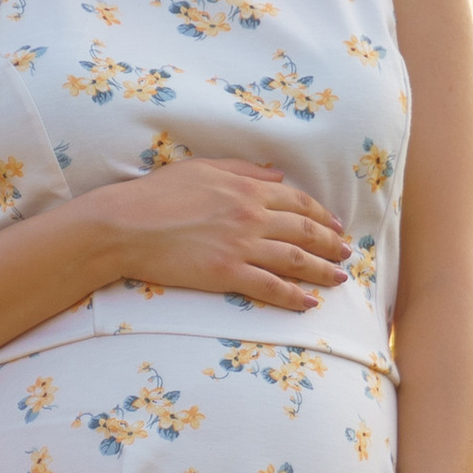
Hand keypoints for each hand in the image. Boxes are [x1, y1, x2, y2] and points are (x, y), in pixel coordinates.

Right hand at [83, 156, 349, 311]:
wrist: (126, 224)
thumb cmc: (157, 194)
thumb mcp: (202, 168)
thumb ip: (243, 170)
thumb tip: (277, 175)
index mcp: (246, 188)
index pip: (297, 203)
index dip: (321, 215)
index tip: (335, 226)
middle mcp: (251, 216)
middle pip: (304, 231)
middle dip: (330, 244)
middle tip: (346, 255)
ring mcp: (241, 246)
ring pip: (295, 260)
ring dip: (322, 271)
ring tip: (338, 278)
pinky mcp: (227, 274)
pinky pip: (270, 287)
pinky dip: (293, 296)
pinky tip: (308, 303)